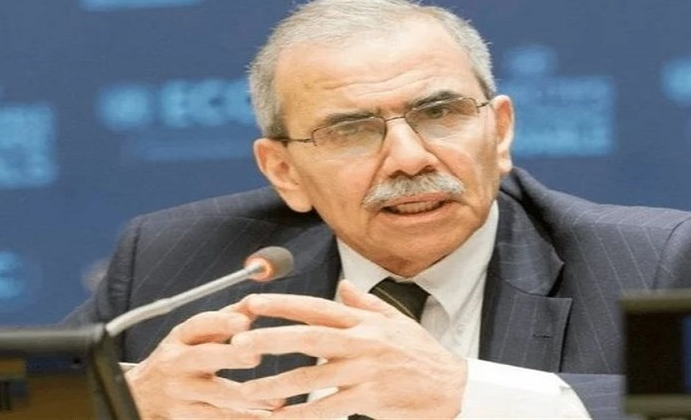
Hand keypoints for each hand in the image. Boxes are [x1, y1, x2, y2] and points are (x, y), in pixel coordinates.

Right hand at [125, 308, 284, 418]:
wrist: (142, 394)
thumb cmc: (179, 357)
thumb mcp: (194, 336)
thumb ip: (226, 319)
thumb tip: (257, 300)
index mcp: (180, 337)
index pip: (199, 324)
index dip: (222, 321)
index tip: (245, 321)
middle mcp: (176, 363)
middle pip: (204, 358)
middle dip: (230, 356)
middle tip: (255, 356)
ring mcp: (179, 392)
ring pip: (216, 394)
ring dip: (248, 398)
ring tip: (277, 399)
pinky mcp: (186, 416)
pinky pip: (218, 418)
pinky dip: (244, 417)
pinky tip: (266, 416)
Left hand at [232, 280, 466, 418]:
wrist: (452, 388)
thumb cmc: (421, 353)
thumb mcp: (397, 319)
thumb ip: (365, 304)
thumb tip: (343, 285)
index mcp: (363, 322)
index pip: (316, 308)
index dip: (283, 304)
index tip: (253, 301)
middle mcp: (361, 343)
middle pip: (308, 338)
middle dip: (270, 338)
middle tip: (238, 341)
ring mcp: (364, 372)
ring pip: (311, 378)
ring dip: (276, 385)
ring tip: (246, 390)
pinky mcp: (369, 399)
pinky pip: (328, 409)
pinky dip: (301, 416)